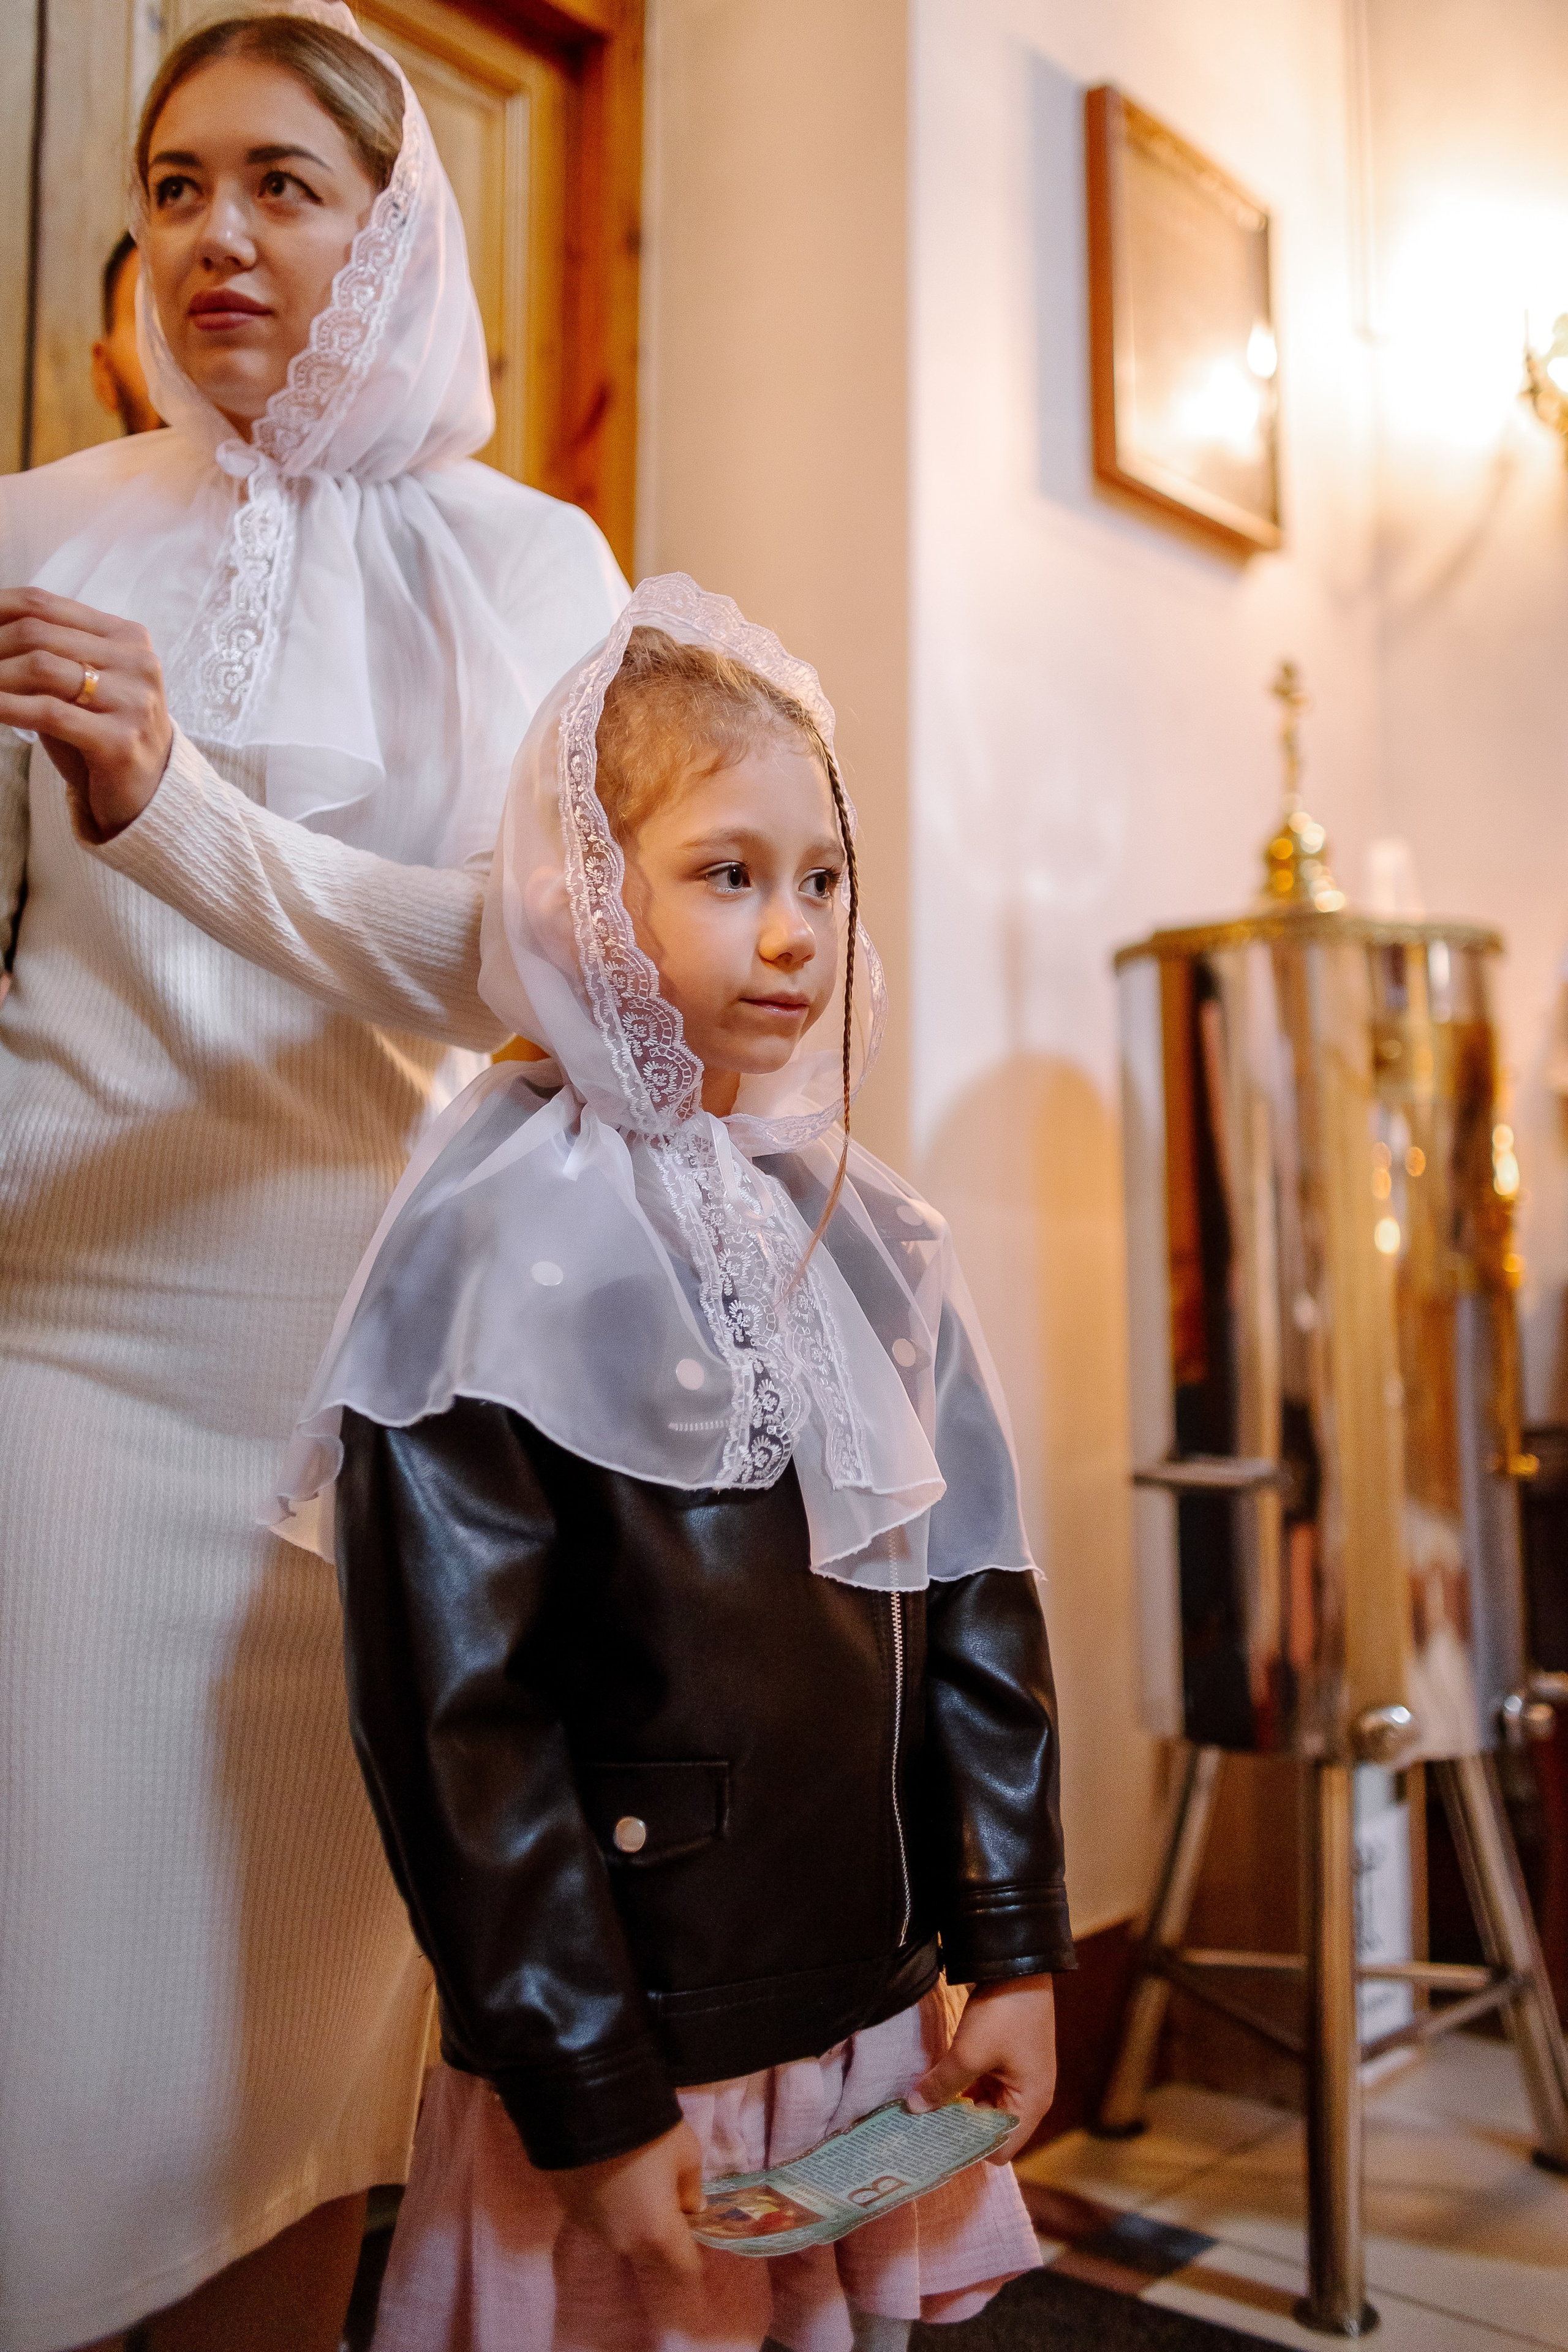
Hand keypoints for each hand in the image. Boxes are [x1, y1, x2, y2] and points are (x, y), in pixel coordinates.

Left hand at [0, 587, 172, 841]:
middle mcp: (137, 663)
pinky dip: (8, 707)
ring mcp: (133, 702)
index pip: (44, 605)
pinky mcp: (122, 741)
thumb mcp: (80, 684)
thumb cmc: (102, 734)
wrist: (149, 793)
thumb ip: (46, 653)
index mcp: (127, 637)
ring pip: (42, 668)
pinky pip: (50, 713)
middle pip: (38, 633)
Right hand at [549, 2119, 706, 2319]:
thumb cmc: (648, 2132)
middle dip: (662, 2227)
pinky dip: (609, 2203)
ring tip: (632, 2176)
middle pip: (651, 2249)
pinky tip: (607, 2172)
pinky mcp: (570, 2211)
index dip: (695, 2250)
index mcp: (657, 2234)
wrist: (585, 2107)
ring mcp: (592, 2229)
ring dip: (633, 2215)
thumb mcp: (686, 2152)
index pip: (686, 2266)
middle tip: (665, 2189)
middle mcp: (623, 2243)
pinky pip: (600, 2216)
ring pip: (624, 2233)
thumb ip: (692, 2188)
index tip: (695, 2225)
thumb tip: (691, 2207)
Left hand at [906, 1975, 1056, 2159]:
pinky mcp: (1006, 2061)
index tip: (934, 2142)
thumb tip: (914, 2110)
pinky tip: (936, 2084)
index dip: (968, 2148)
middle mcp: (1029, 2098)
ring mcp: (1018, 2078)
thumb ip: (942, 2086)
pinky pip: (982, 2086)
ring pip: (983, 2107)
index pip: (1000, 2149)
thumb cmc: (1003, 2015)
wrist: (1017, 1964)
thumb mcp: (968, 2053)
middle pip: (990, 2130)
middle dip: (958, 2127)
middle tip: (920, 2126)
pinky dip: (962, 2087)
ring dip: (957, 2106)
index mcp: (1030, 2104)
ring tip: (922, 2107)